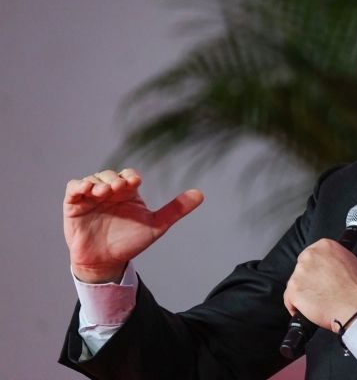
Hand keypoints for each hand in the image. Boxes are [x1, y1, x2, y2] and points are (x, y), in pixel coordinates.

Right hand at [63, 168, 202, 283]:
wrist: (107, 263)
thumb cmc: (130, 242)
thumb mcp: (156, 226)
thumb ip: (176, 210)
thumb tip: (201, 194)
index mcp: (128, 193)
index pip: (129, 175)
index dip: (131, 176)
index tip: (135, 183)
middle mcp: (110, 192)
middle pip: (110, 175)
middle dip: (114, 179)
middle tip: (118, 189)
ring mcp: (91, 197)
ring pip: (93, 179)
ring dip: (98, 182)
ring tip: (104, 193)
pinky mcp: (74, 205)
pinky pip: (73, 188)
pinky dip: (79, 186)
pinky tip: (87, 190)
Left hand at [283, 239, 356, 331]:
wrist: (356, 307)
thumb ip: (345, 263)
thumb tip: (345, 269)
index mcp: (325, 246)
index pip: (314, 254)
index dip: (317, 267)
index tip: (321, 275)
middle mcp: (310, 256)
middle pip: (303, 267)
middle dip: (309, 278)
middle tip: (320, 289)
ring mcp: (299, 273)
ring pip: (295, 283)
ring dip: (303, 292)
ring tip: (316, 302)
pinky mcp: (293, 291)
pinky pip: (288, 299)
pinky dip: (295, 306)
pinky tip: (305, 311)